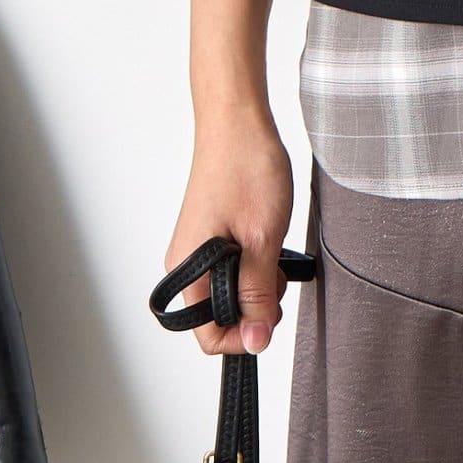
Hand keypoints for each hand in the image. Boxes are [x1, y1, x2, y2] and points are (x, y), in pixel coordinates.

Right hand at [164, 110, 293, 355]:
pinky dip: (254, 261)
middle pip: (219, 314)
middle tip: (277, 274)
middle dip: (254, 306)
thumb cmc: (246, 169)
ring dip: (257, 282)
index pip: (207, 334)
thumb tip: (257, 341)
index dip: (243, 336)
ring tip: (273, 248)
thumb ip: (258, 293)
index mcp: (188, 271)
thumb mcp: (262, 238)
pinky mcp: (211, 233)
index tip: (271, 316)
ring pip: (229, 289)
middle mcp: (186, 264)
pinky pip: (231, 265)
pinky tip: (267, 238)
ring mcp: (198, 247)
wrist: (238, 121)